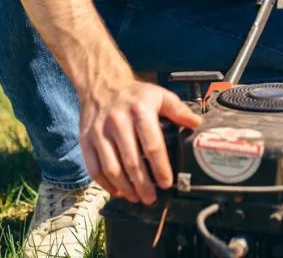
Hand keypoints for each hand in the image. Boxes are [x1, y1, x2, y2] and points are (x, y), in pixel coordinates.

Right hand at [79, 79, 201, 204]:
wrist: (101, 84)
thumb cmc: (135, 94)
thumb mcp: (159, 95)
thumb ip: (178, 110)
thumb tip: (197, 124)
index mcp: (140, 111)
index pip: (152, 145)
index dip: (160, 168)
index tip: (166, 183)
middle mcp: (118, 122)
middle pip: (131, 162)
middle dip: (143, 184)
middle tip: (151, 198)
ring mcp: (99, 133)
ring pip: (112, 169)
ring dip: (125, 188)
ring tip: (136, 197)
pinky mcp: (85, 140)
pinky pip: (94, 169)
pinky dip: (106, 184)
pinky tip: (118, 191)